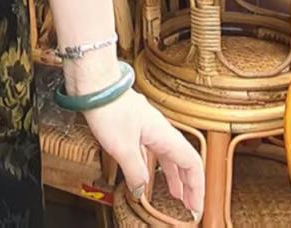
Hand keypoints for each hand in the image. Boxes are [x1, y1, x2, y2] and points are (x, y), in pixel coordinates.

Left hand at [84, 88, 203, 219]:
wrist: (94, 83)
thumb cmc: (109, 107)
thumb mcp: (123, 148)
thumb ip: (135, 173)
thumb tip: (140, 191)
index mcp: (164, 135)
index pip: (191, 164)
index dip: (196, 187)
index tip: (196, 206)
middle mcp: (159, 130)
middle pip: (182, 160)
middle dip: (187, 184)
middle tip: (189, 205)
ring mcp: (147, 126)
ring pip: (166, 154)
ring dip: (172, 175)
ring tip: (173, 193)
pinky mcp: (133, 124)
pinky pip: (150, 149)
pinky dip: (153, 165)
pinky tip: (146, 173)